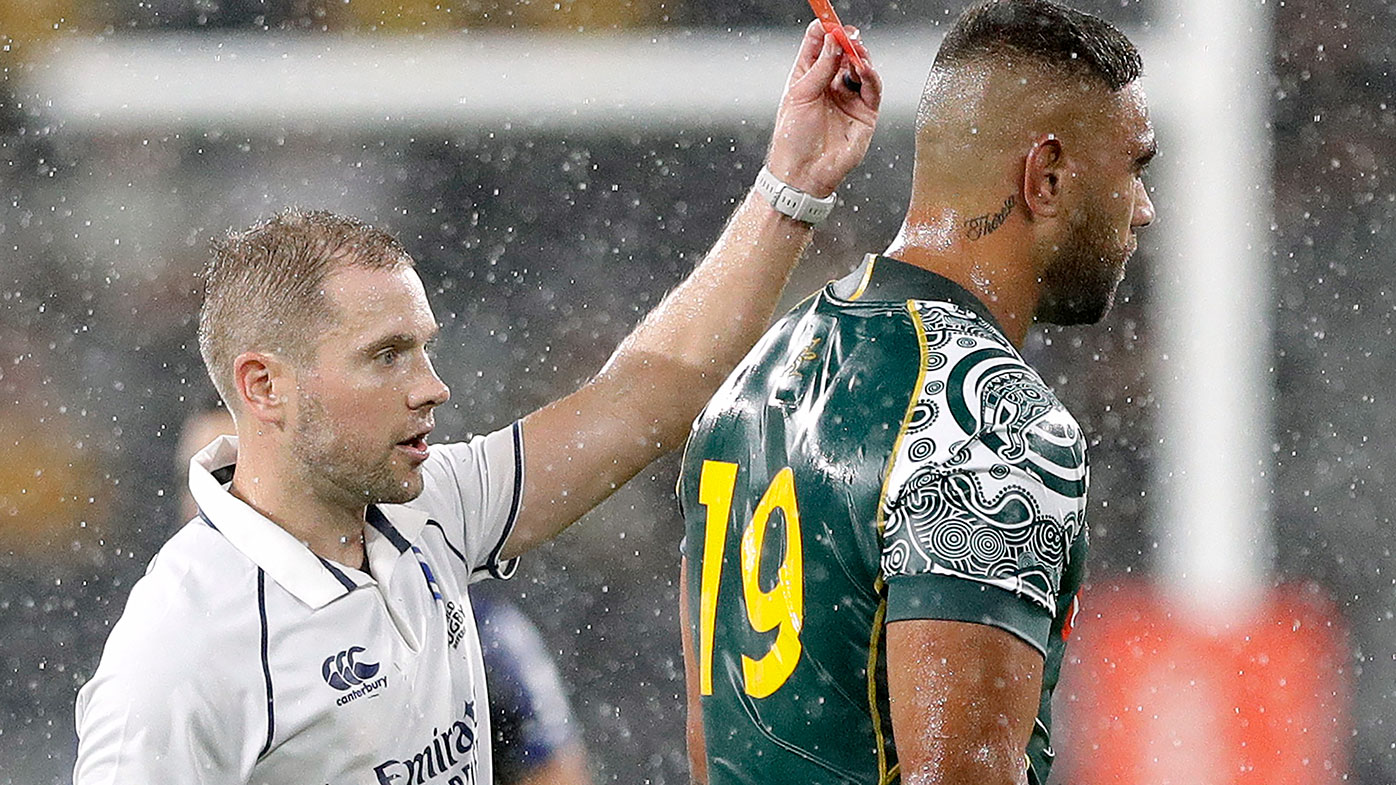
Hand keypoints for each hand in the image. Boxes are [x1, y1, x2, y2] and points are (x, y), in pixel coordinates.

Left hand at [765, 19, 881, 197]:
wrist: (804, 174)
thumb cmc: (793, 139)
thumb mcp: (800, 95)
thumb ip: (820, 66)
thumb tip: (833, 39)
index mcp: (808, 77)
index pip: (818, 44)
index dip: (825, 30)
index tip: (829, 21)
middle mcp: (830, 85)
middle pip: (843, 52)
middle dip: (847, 41)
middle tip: (848, 35)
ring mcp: (848, 98)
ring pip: (861, 67)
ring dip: (860, 57)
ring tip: (856, 55)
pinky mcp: (865, 113)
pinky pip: (873, 88)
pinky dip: (871, 75)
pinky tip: (864, 69)